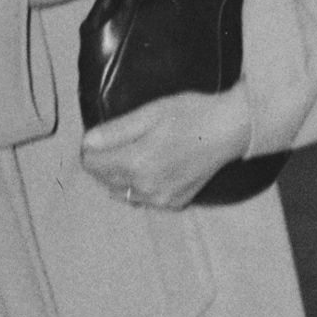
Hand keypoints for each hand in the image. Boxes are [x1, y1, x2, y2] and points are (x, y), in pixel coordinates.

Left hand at [81, 86, 252, 210]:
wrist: (230, 130)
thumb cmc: (191, 115)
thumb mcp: (150, 113)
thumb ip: (116, 131)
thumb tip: (87, 143)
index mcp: (136, 163)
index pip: (91, 164)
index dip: (90, 149)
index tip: (100, 137)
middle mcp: (145, 187)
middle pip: (103, 180)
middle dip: (102, 163)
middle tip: (118, 142)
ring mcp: (160, 199)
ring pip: (121, 192)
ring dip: (119, 177)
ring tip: (135, 155)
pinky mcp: (174, 203)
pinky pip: (142, 199)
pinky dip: (139, 187)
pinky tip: (153, 170)